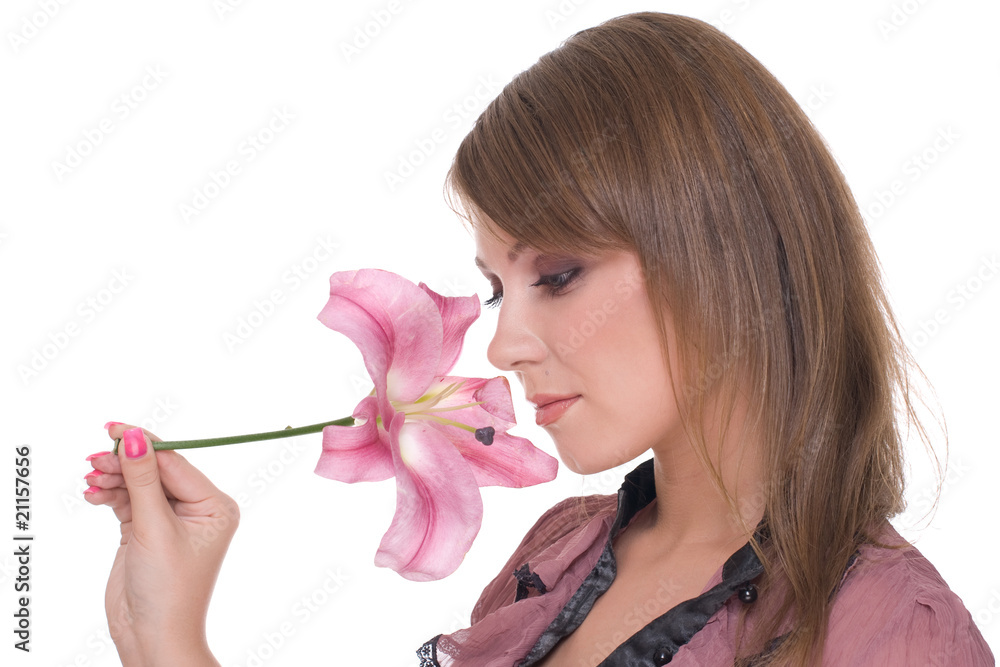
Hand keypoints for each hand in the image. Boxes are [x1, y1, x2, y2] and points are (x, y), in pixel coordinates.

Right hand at [85, 424, 239, 666]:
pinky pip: (128, 501)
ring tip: (91, 481)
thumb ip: (143, 480)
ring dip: (113, 479)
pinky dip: (110, 495)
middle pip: (156, 470)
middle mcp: (197, 508)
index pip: (176, 463)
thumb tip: (135, 436)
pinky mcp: (146, 531)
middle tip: (94, 459)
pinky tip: (93, 494)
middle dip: (124, 463)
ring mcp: (170, 520)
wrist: (153, 637)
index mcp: (215, 505)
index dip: (144, 443)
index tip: (114, 428)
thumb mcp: (154, 529)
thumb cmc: (168, 589)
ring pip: (139, 484)